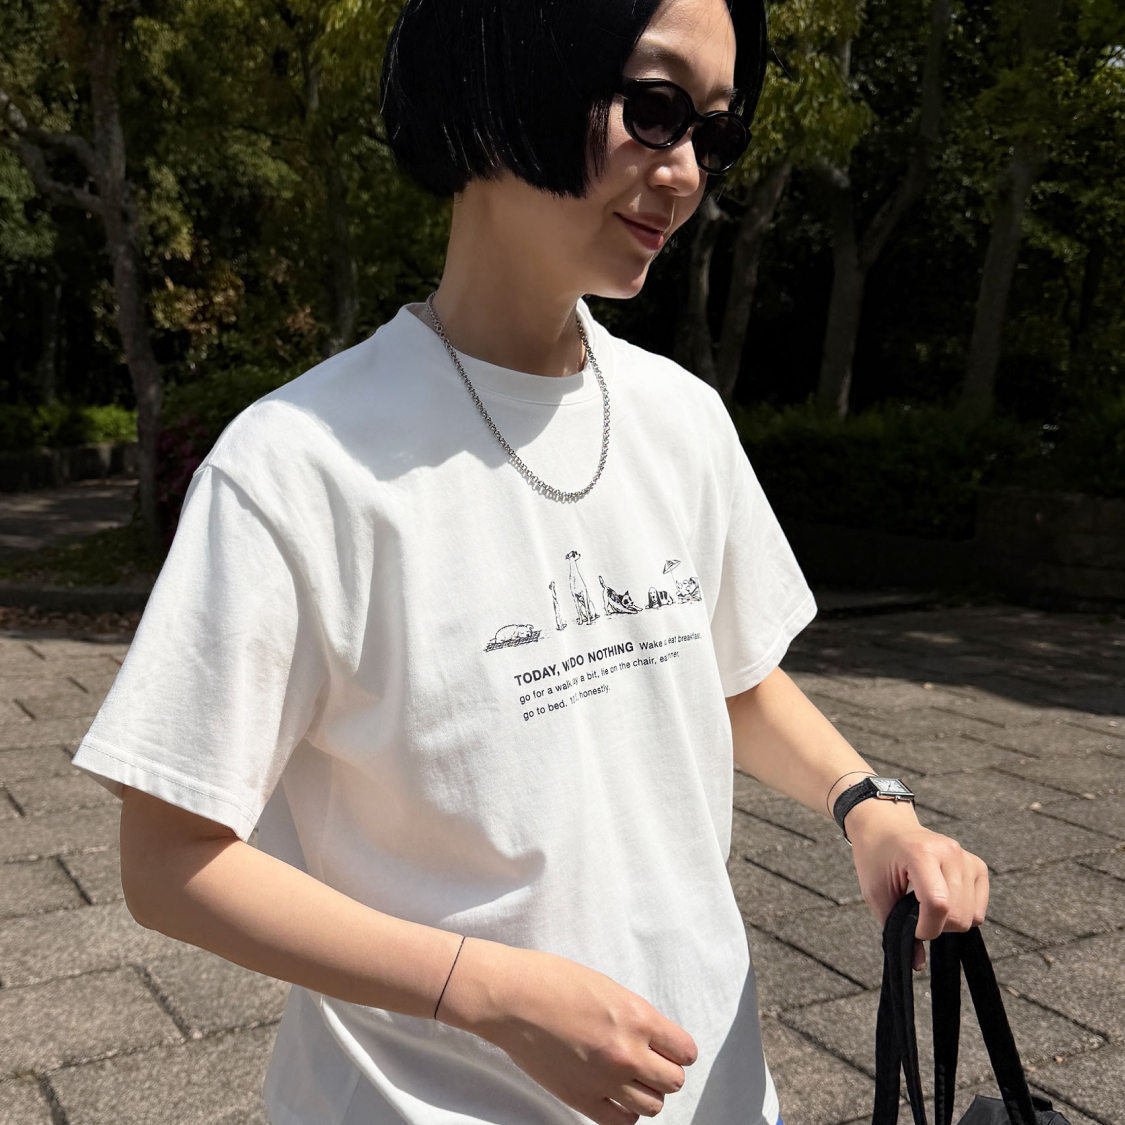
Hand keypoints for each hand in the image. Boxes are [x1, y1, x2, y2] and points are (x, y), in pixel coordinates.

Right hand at [435, 938, 697, 1122]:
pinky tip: (613, 1095)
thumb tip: (650, 1036)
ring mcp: (605, 1079)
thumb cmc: (554, 980)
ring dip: (645, 1093)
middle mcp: (628, 1052)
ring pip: (652, 1106)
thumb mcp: (607, 987)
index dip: (678, 1050)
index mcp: (637, 1017)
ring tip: (629, 1079)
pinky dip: (624, 1112)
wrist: (512, 998)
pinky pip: (621, 1121)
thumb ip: (634, 1015)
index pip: (685, 1050)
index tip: (669, 1048)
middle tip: (647, 1062)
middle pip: (673, 1081)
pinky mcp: (581, 1099)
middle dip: (664, 1072)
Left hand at [846, 799, 989, 970]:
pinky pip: (980, 907)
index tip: (912, 929)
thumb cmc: (876, 857)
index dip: (926, 928)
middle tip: (914, 914)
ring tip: (926, 905)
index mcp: (921, 854)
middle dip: (936, 927)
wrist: (885, 826)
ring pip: (972, 915)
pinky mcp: (977, 864)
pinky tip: (943, 900)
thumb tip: (918, 964)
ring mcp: (966, 856)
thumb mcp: (875, 892)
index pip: (938, 903)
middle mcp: (950, 852)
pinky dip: (964, 913)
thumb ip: (895, 928)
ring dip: (949, 921)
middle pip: (958, 915)